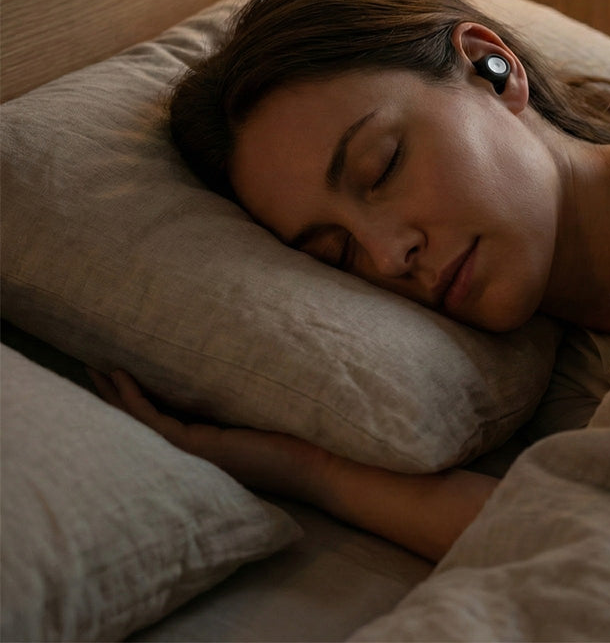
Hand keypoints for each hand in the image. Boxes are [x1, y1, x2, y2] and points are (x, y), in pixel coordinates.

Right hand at [88, 369, 327, 499]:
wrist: (318, 460)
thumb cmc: (300, 433)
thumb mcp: (264, 407)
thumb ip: (244, 391)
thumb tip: (238, 353)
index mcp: (207, 440)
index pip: (162, 414)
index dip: (137, 393)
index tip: (118, 368)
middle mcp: (194, 447)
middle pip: (142, 419)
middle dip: (114, 394)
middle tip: (88, 367)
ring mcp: (193, 449)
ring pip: (141, 420)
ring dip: (115, 393)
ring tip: (94, 367)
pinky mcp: (198, 445)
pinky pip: (156, 418)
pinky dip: (135, 398)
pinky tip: (121, 377)